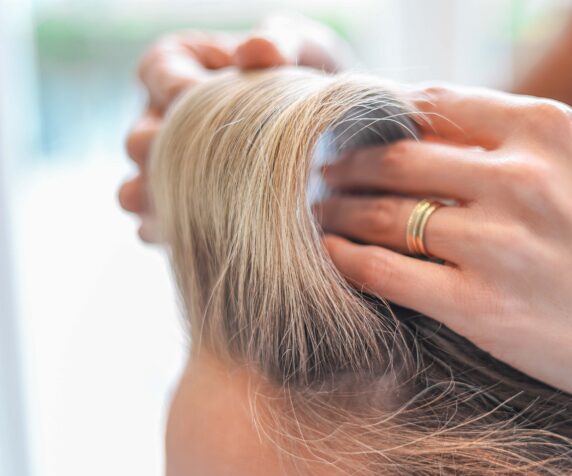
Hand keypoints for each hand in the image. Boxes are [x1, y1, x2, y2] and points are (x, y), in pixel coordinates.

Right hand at [120, 15, 351, 240]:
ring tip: (171, 208)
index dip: (172, 86)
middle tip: (184, 159)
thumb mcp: (305, 51)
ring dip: (152, 199)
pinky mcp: (187, 212)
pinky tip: (188, 240)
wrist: (336, 141)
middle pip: (140, 138)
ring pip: (138, 187)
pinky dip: (169, 233)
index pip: (158, 70)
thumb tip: (256, 49)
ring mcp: (172, 171)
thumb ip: (284, 42)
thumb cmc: (309, 81)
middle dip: (157, 151)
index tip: (199, 96)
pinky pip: (160, 227)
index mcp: (182, 68)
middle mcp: (165, 120)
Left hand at [318, 84, 571, 475]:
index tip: (350, 132)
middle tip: (317, 172)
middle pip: (394, 157)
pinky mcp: (482, 307)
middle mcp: (519, 178)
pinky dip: (348, 260)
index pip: (430, 104)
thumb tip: (418, 130)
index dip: (377, 119)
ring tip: (318, 212)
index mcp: (543, 128)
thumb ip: (505, 140)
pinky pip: (386, 273)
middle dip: (345, 163)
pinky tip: (333, 255)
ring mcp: (498, 244)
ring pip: (383, 214)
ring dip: (339, 211)